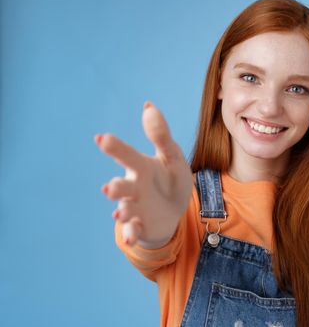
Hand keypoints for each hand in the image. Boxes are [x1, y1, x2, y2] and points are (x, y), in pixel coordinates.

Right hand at [95, 102, 192, 246]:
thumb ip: (161, 135)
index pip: (127, 155)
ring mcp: (135, 207)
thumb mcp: (172, 156)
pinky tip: (132, 235)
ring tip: (122, 211)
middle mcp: (133, 187)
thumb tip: (148, 105)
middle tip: (110, 188)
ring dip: (123, 210)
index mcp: (141, 167)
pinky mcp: (141, 225)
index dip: (114, 147)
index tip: (101, 138)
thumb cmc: (170, 178)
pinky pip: (134, 230)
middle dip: (116, 187)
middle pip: (121, 186)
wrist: (176, 208)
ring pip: (125, 208)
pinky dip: (131, 232)